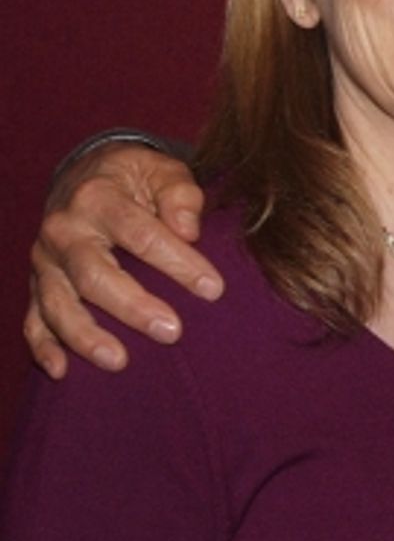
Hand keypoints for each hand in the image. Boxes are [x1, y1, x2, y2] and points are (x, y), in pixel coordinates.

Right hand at [24, 145, 222, 378]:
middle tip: (172, 332)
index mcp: (97, 197)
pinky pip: (34, 319)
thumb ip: (180, 194)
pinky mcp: (37, 284)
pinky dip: (44, 347)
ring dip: (86, 336)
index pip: (140, 233)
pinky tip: (62, 371)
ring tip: (120, 362)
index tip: (213, 289)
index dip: (177, 262)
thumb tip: (189, 230)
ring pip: (58, 303)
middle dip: (132, 306)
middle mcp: (64, 230)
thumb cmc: (136, 178)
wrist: (85, 174)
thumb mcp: (162, 170)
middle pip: (93, 274)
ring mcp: (46, 261)